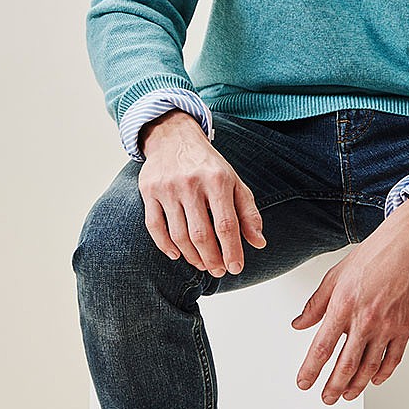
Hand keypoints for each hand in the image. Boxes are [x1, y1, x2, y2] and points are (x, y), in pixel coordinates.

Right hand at [138, 108, 266, 276]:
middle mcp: (192, 183)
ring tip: (202, 264)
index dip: (232, 250)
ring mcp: (168, 187)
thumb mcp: (234, 181)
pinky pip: (155, 226)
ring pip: (178, 234)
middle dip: (212, 258)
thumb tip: (259, 243)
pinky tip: (176, 255)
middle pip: (201, 233)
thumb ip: (248, 212)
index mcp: (218, 179)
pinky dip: (165, 246)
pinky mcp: (149, 190)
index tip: (236, 268)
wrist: (175, 137)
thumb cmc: (209, 166)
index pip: (226, 223)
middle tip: (219, 271)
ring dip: (191, 256)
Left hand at [291, 198, 408, 403]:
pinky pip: (392, 360)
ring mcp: (387, 326)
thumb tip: (299, 323)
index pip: (322, 348)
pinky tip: (374, 379)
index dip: (310, 370)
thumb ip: (316, 304)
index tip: (304, 382)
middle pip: (345, 366)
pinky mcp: (405, 328)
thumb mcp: (335, 276)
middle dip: (332, 387)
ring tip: (347, 394)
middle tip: (326, 397)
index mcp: (344, 305)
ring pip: (368, 368)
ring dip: (355, 387)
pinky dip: (382, 375)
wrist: (405, 246)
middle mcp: (365, 319)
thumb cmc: (373, 256)